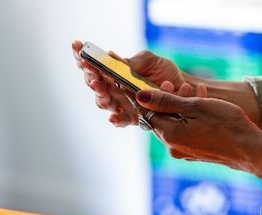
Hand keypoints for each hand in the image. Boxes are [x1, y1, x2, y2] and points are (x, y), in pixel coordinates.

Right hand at [72, 40, 191, 126]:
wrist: (184, 88)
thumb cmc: (164, 72)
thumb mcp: (148, 60)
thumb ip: (132, 62)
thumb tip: (114, 59)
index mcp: (114, 73)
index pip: (93, 65)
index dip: (81, 56)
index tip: (77, 46)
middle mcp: (114, 89)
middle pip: (95, 86)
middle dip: (91, 79)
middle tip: (93, 75)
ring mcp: (123, 104)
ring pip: (105, 103)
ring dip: (101, 96)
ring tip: (100, 87)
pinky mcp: (134, 117)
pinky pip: (122, 120)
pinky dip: (117, 119)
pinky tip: (113, 117)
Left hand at [135, 89, 261, 172]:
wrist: (250, 149)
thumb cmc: (224, 125)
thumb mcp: (194, 106)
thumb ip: (165, 101)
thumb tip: (140, 96)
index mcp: (169, 135)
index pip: (149, 114)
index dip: (155, 97)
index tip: (165, 84)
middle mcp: (173, 147)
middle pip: (163, 119)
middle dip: (171, 100)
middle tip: (181, 85)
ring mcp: (185, 153)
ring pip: (177, 124)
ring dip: (184, 107)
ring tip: (197, 91)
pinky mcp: (197, 154)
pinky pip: (188, 132)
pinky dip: (192, 118)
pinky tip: (205, 105)